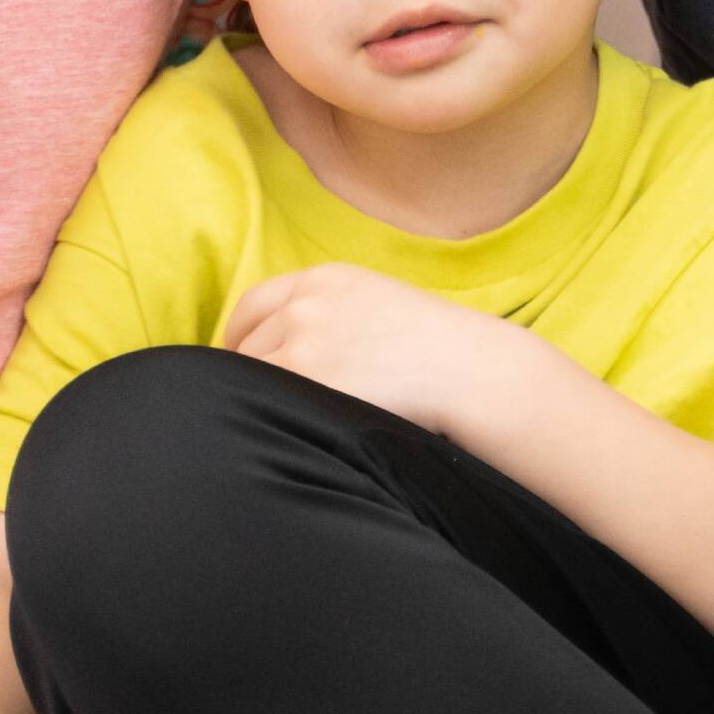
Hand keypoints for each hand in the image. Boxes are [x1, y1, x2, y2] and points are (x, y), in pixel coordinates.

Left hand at [217, 265, 567, 444]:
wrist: (472, 372)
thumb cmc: (439, 349)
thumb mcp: (379, 303)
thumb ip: (330, 313)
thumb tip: (289, 344)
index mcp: (325, 279)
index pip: (252, 306)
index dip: (242, 339)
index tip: (245, 365)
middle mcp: (306, 305)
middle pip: (243, 346)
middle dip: (248, 375)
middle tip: (261, 406)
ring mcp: (303, 345)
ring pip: (249, 380)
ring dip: (258, 401)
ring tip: (281, 425)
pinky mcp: (306, 384)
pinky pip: (266, 406)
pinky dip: (270, 420)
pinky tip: (290, 434)